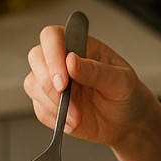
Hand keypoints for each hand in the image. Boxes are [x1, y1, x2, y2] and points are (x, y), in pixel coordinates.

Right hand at [24, 24, 156, 148]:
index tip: (64, 78)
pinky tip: (73, 122)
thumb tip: (71, 61)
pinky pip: (40, 109)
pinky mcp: (50, 104)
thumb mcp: (121, 81)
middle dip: (47, 81)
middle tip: (65, 98)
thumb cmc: (127, 95)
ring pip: (33, 84)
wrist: (128, 123)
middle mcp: (62, 61)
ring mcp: (53, 82)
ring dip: (53, 104)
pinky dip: (54, 119)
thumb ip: (96, 71)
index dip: (52, 54)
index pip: (53, 36)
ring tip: (77, 116)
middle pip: (36, 58)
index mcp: (80, 46)